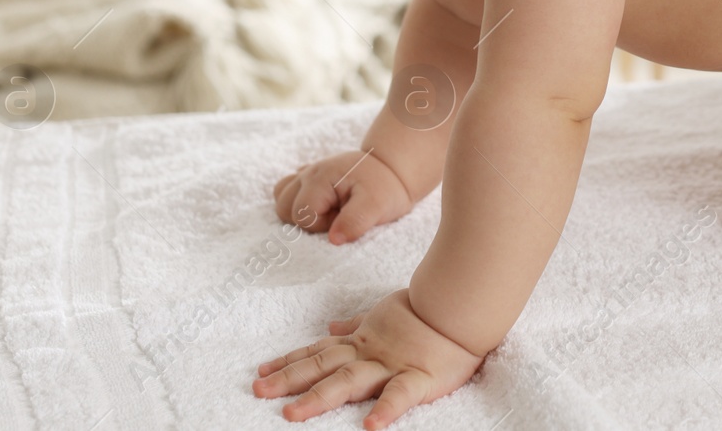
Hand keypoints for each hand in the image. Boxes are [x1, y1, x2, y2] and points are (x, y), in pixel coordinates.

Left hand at [254, 288, 484, 426]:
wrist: (463, 303)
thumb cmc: (427, 310)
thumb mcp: (385, 314)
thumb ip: (357, 324)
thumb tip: (331, 326)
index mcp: (363, 341)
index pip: (319, 352)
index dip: (289, 361)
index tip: (261, 371)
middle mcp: (370, 354)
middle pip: (323, 366)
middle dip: (289, 379)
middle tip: (258, 390)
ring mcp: (392, 366)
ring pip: (349, 381)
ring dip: (319, 396)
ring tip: (292, 413)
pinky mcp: (420, 378)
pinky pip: (401, 396)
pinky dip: (386, 410)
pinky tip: (369, 427)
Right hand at [274, 148, 416, 245]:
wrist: (393, 168)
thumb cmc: (385, 187)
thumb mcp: (377, 205)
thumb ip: (355, 221)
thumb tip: (334, 240)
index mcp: (320, 178)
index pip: (302, 216)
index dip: (322, 225)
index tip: (343, 217)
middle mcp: (308, 173)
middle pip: (283, 208)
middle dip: (307, 220)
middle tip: (335, 216)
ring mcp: (307, 172)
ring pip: (282, 198)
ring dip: (300, 211)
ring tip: (328, 211)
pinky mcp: (310, 177)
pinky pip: (288, 190)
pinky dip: (300, 201)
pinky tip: (323, 202)